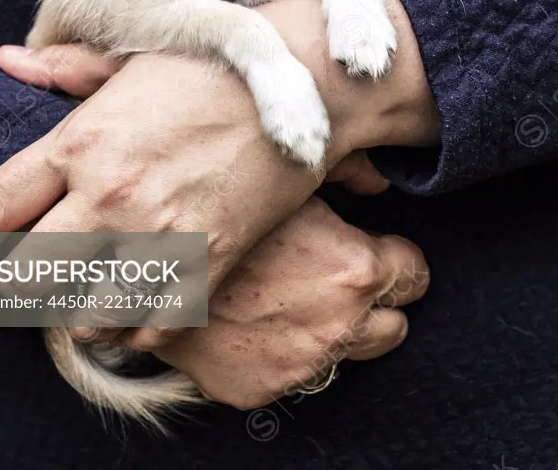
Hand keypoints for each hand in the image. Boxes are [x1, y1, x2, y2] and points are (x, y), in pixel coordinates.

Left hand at [0, 0, 437, 348]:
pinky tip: (135, 299)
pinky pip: (147, 332)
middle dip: (23, 275)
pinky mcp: (209, 267)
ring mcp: (162, 238)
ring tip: (89, 284)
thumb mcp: (133, 64)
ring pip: (81, 316)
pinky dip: (132, 327)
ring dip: (76, 306)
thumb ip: (67, 71)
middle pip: (25, 275)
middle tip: (40, 264)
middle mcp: (112, 196)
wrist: (303, 87)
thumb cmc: (212, 69)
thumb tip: (12, 61)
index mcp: (84, 141)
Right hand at [156, 198, 428, 408]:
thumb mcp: (287, 175)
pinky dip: (280, 349)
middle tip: (333, 273)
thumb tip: (378, 174)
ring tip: (290, 292)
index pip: (414, 273)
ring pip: (349, 355)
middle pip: (394, 325)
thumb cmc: (220, 201)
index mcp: (356, 270)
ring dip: (331, 328)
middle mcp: (337, 326)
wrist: (143, 255)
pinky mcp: (260, 389)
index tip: (372, 247)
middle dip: (371, 300)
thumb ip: (344, 169)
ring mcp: (299, 365)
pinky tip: (253, 316)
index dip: (393, 255)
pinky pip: (292, 374)